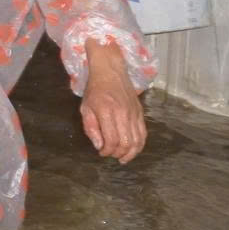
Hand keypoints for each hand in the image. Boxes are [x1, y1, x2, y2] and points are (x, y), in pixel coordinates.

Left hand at [80, 45, 146, 162]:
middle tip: (111, 155)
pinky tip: (133, 149)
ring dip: (131, 153)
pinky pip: (143, 133)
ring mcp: (134, 113)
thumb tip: (99, 145)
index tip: (102, 152)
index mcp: (106, 112)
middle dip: (118, 154)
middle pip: (126, 143)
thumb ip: (91, 128)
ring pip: (138, 140)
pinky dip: (139, 144)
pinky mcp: (140, 112)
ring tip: (123, 158)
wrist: (110, 71)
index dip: (107, 151)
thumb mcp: (85, 108)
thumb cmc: (95, 90)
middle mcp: (123, 113)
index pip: (111, 140)